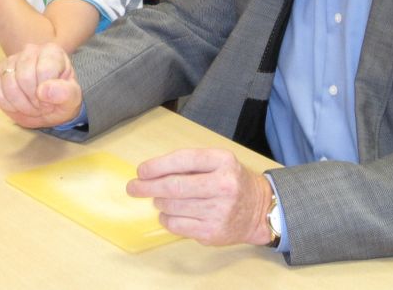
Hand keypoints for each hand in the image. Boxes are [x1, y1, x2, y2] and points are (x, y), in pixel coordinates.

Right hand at [0, 43, 83, 127]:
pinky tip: (17, 105)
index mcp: (52, 51)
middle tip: (40, 106)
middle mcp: (30, 50)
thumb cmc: (61, 98)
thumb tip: (44, 91)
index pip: (44, 71)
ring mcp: (11, 59)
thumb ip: (65, 93)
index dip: (47, 93)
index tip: (51, 100)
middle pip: (24, 78)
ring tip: (30, 106)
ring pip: (8, 84)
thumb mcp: (72, 98)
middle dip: (33, 101)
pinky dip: (6, 105)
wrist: (47, 104)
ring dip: (20, 104)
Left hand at [126, 149, 274, 246]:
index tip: (141, 171)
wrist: (259, 209)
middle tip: (133, 187)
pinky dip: (166, 218)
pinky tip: (168, 213)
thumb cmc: (230, 180)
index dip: (157, 165)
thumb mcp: (217, 161)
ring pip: (173, 206)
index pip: (183, 160)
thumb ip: (188, 163)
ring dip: (159, 202)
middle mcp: (223, 186)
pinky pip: (177, 225)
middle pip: (175, 186)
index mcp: (222, 161)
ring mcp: (219, 211)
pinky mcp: (213, 232)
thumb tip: (151, 173)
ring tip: (159, 198)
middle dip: (148, 186)